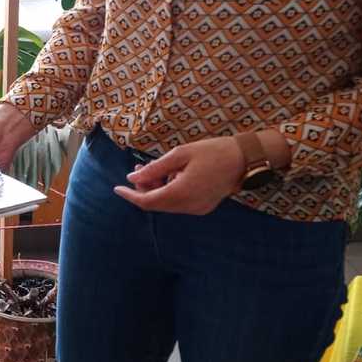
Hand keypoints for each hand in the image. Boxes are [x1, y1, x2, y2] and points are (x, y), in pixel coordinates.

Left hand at [113, 137, 245, 214]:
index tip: (116, 188)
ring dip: (155, 190)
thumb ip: (155, 168)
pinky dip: (169, 192)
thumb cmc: (213, 152)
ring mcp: (197, 209)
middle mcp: (188, 206)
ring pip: (167, 204)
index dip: (130, 196)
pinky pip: (179, 203)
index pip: (147, 201)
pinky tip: (170, 176)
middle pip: (156, 204)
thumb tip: (133, 178)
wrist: (245, 160)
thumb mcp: (180, 154)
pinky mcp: (203, 207)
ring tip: (154, 169)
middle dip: (142, 189)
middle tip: (138, 170)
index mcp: (181, 193)